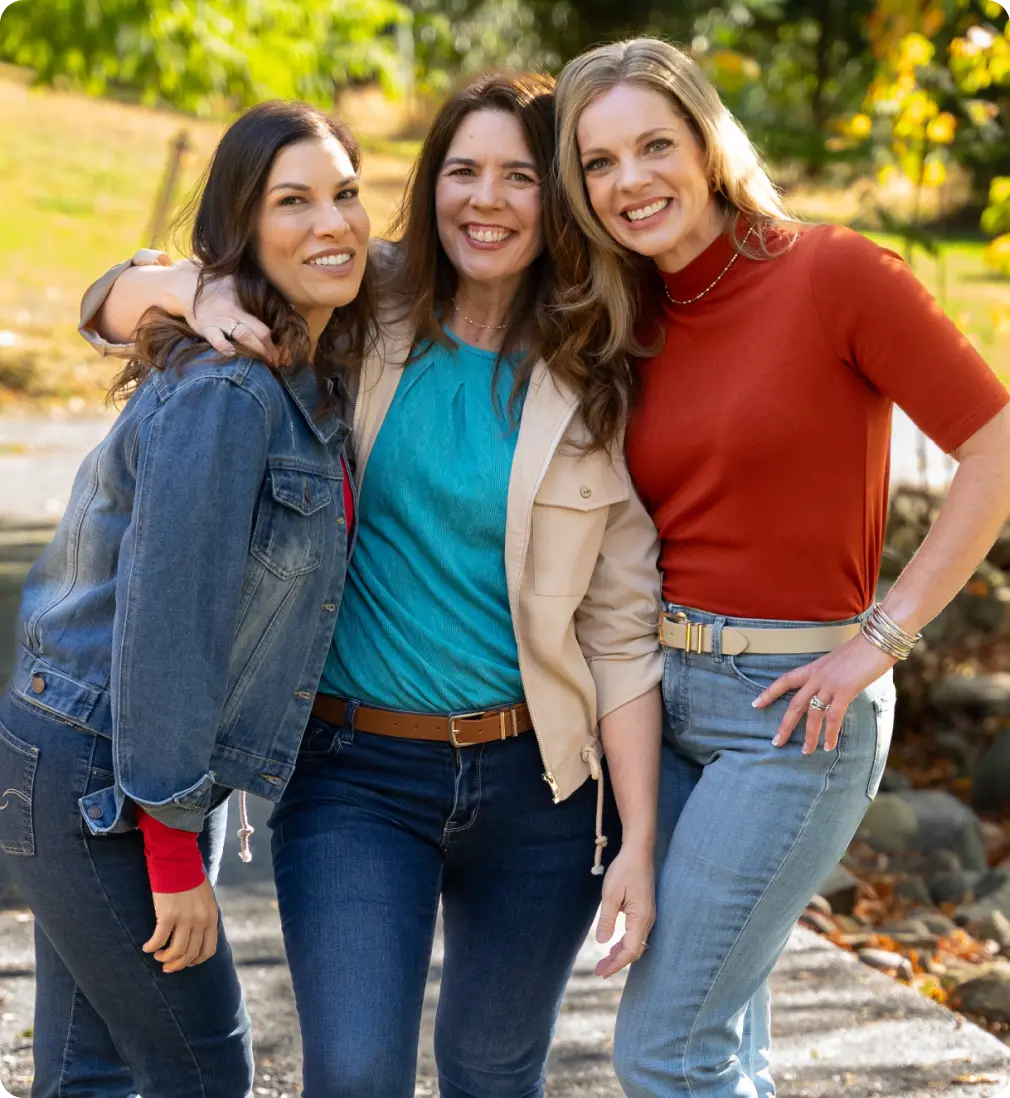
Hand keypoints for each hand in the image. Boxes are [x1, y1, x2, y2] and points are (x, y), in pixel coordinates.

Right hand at [142, 877, 218, 972]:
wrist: (178, 861)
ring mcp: (185, 918)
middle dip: (178, 965)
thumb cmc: (190, 879)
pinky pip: (159, 940)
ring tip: (158, 955)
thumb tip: (197, 934)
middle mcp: (201, 920)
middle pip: (191, 954)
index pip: (209, 949)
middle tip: (167, 966)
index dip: (196, 960)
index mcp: (211, 917)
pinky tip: (147, 947)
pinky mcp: (168, 915)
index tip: (186, 962)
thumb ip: (203, 916)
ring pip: (176, 952)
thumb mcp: (205, 899)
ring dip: (165, 958)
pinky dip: (152, 947)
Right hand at [169, 261, 279, 364]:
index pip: (264, 323)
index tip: (285, 352)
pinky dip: (224, 346)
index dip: (276, 339)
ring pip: (243, 335)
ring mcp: (219, 321)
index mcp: (242, 305)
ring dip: (257, 350)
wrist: (184, 286)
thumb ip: (258, 292)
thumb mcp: (236, 283)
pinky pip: (215, 338)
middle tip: (279, 361)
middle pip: (257, 331)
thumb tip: (289, 304)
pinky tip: (233, 354)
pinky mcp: (204, 327)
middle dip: (270, 348)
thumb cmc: (214, 286)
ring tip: (267, 362)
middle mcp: (233, 313)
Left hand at [594, 843, 655, 978]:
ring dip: (621, 954)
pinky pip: (636, 934)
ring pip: (636, 943)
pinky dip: (625, 943)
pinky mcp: (645, 910)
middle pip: (635, 950)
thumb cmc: (625, 870)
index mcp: (641, 918)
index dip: (616, 964)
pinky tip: (614, 945)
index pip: (630, 950)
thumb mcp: (611, 893)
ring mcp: (648, 915)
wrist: (639, 851)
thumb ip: (608, 918)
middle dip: (617, 963)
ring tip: (604, 962)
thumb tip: (603, 942)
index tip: (602, 972)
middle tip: (599, 971)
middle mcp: (648, 920)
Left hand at [752, 635, 895, 753]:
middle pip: (795, 704)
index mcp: (813, 668)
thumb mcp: (839, 662)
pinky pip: (833, 717)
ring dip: (809, 736)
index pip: (785, 680)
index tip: (756, 704)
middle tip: (776, 742)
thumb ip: (831, 675)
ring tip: (806, 752)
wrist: (877, 640)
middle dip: (785, 725)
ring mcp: (829, 684)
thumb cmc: (863, 650)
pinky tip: (829, 746)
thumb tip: (832, 689)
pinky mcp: (845, 690)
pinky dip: (830, 733)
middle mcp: (817, 677)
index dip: (769, 692)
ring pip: (812, 714)